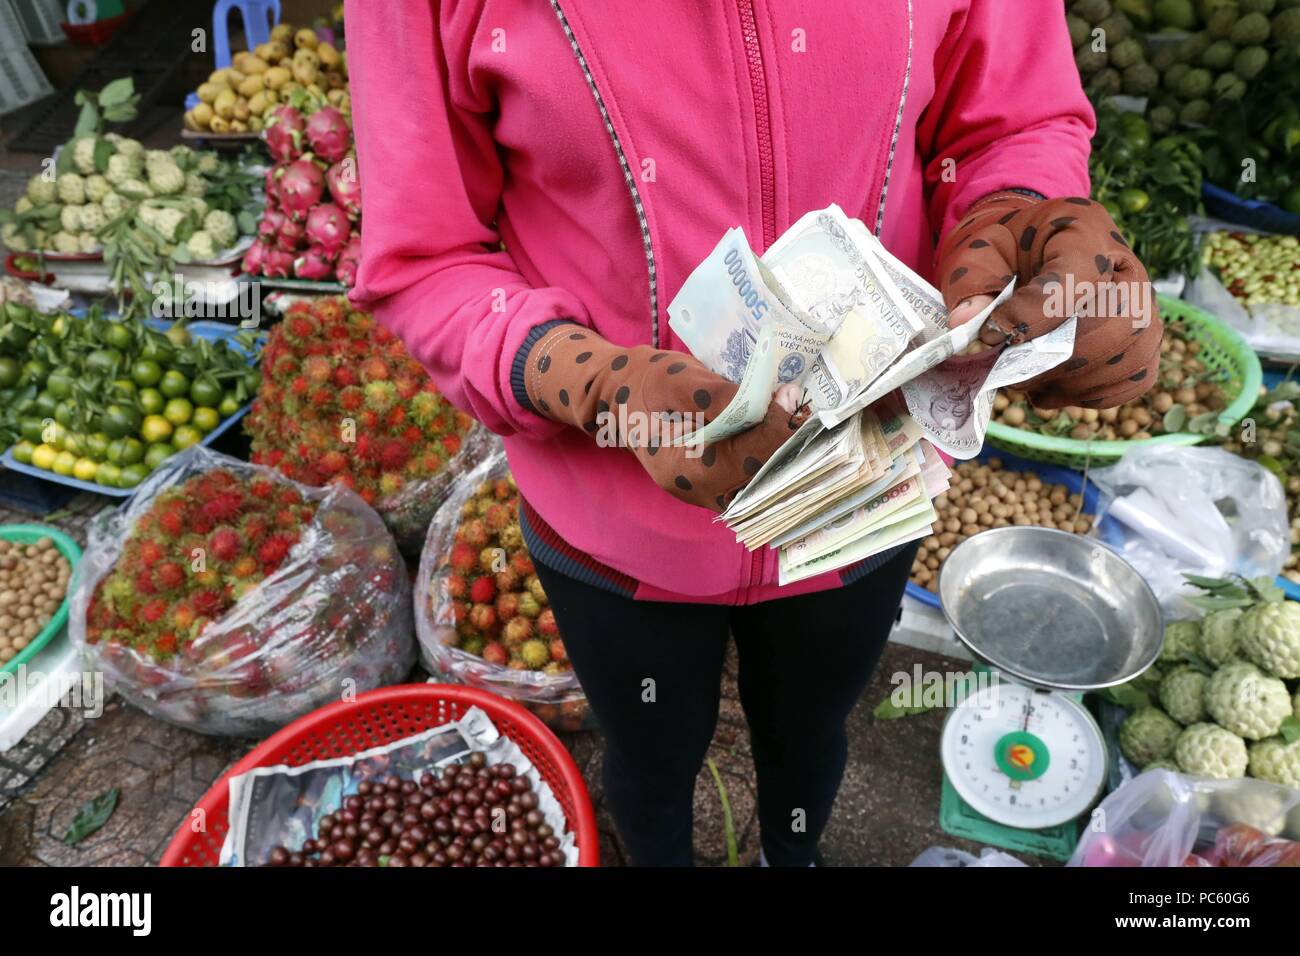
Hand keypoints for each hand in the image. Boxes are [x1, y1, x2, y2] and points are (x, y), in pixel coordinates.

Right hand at [524, 324, 805, 510]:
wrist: (620, 394)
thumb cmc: (647, 383)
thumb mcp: (678, 379)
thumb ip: (720, 395)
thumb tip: (771, 403)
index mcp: (684, 469)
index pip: (746, 459)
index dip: (775, 430)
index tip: (793, 399)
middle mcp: (699, 491)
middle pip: (760, 479)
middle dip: (790, 446)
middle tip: (810, 411)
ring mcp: (709, 492)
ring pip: (763, 483)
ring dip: (787, 453)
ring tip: (803, 419)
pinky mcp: (718, 482)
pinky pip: (755, 476)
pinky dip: (775, 456)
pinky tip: (787, 430)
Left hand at [938, 191, 1161, 408]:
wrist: (1028, 252)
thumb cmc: (1005, 251)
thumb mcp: (978, 253)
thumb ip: (971, 284)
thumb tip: (966, 323)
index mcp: (1085, 233)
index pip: (1078, 281)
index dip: (1035, 316)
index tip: (994, 335)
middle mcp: (1128, 268)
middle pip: (1117, 324)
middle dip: (1055, 358)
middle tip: (1009, 368)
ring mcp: (1145, 305)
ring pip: (1128, 356)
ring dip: (1071, 380)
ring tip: (1027, 378)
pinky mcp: (1144, 341)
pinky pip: (1135, 378)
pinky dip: (1092, 393)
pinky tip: (1053, 385)